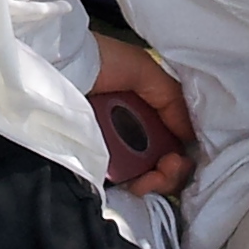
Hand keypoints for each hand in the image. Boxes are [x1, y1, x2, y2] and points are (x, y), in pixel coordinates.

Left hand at [90, 36, 192, 197]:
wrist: (58, 66)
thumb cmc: (100, 61)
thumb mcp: (144, 69)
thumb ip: (172, 98)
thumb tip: (190, 137)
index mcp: (142, 108)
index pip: (172, 139)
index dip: (182, 151)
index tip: (179, 156)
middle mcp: (129, 130)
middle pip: (163, 162)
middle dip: (174, 171)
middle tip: (169, 168)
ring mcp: (112, 149)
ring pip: (148, 176)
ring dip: (160, 181)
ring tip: (154, 178)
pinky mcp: (95, 164)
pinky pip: (125, 183)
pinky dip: (138, 187)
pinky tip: (139, 185)